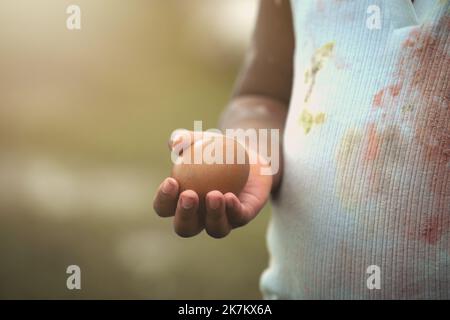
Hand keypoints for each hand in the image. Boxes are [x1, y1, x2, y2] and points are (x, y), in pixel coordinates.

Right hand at [153, 130, 272, 237]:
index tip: (171, 181)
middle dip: (184, 215)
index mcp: (180, 202)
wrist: (246, 154)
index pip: (164, 207)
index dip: (164, 199)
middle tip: (189, 195)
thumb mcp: (199, 139)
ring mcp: (222, 220)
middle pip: (185, 228)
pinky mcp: (243, 216)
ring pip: (215, 229)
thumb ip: (185, 139)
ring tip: (213, 195)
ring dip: (213, 215)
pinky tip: (230, 196)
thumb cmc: (214, 148)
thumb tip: (175, 142)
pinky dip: (233, 209)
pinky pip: (238, 217)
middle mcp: (198, 218)